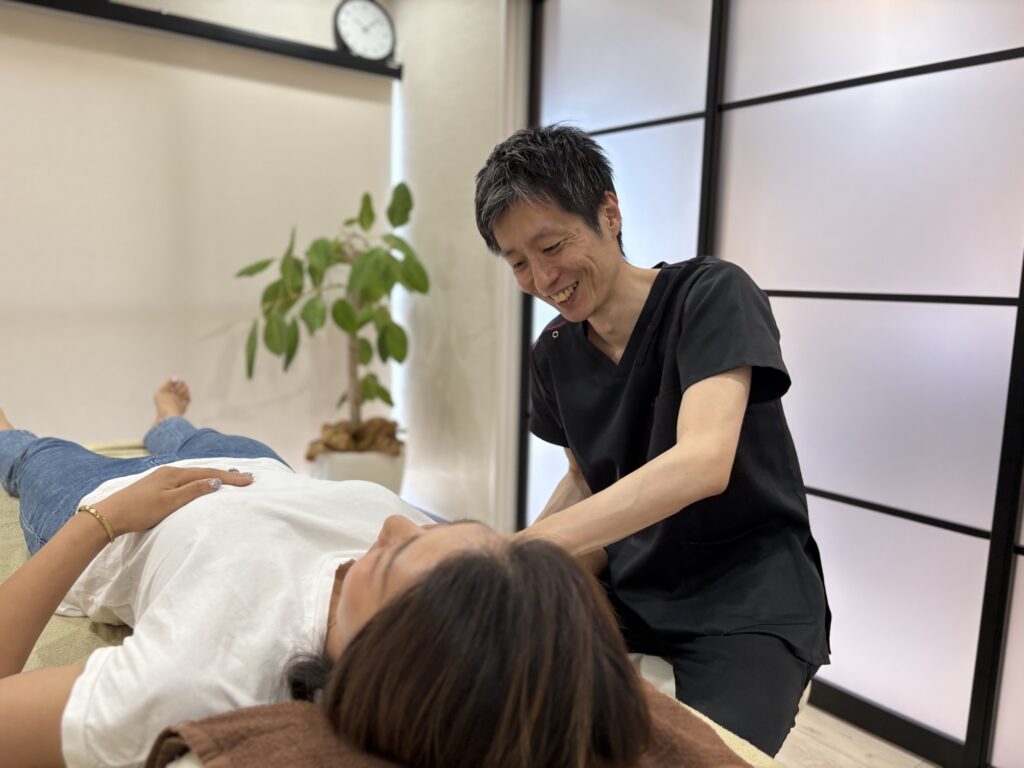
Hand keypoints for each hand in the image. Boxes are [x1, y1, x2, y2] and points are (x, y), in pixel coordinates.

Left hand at [90, 466, 252, 537]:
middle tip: (245, 478)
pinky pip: (185, 480)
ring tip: (228, 479)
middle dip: (225, 474)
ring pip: (194, 475)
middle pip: (203, 471)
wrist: (108, 516)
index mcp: (175, 474)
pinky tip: (200, 484)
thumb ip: (193, 491)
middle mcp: (169, 472)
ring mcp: (161, 478)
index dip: (230, 478)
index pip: (209, 474)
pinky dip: (199, 481)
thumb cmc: (139, 511)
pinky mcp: (155, 486)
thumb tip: (216, 482)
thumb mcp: (169, 503)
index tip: (250, 481)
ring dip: (212, 477)